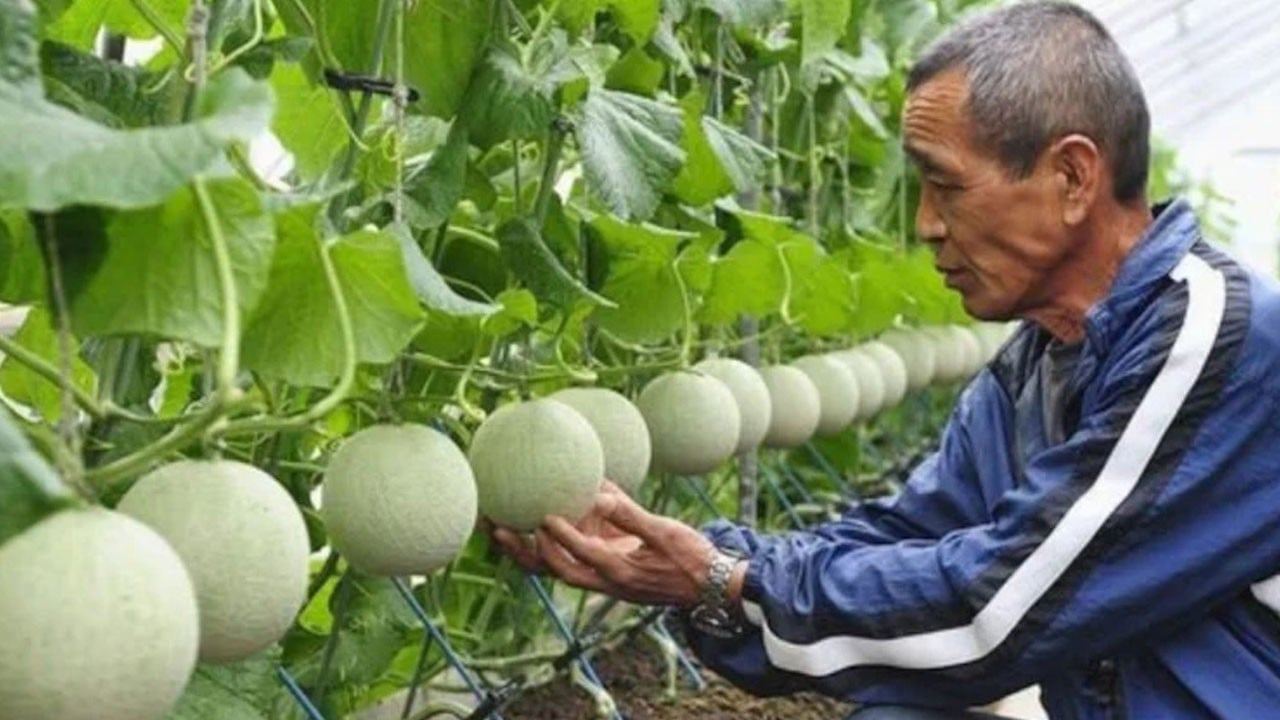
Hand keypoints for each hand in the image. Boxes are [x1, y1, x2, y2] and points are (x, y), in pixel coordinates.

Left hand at [490, 481, 716, 606]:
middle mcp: (605, 579)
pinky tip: (537, 526)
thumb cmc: (690, 557)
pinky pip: (572, 560)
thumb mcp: (665, 532)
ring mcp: (603, 579)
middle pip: (554, 569)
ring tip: (500, 530)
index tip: (543, 517)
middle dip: (524, 551)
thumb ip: (630, 515)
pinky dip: (552, 546)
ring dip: (528, 553)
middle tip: (498, 528)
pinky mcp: (607, 573)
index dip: (562, 536)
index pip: (583, 553)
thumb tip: (601, 493)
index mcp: (620, 570)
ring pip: (557, 569)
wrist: (707, 586)